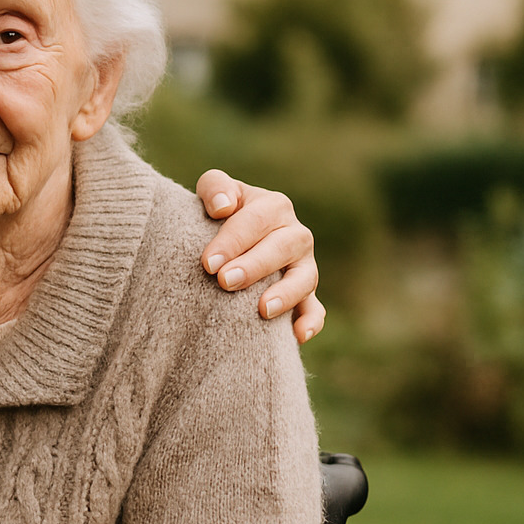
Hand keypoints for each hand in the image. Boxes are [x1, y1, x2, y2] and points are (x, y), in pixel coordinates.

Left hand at [195, 170, 325, 344]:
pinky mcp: (305, 294)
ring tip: (262, 310)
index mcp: (273, 206)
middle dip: (254, 266)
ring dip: (287, 294)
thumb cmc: (217, 212)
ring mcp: (303, 266)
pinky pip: (315, 308)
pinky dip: (311, 321)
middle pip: (282, 248)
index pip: (255, 221)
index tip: (208, 263)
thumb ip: (216, 187)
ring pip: (305, 278)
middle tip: (226, 281)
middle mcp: (294, 234)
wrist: (225, 240)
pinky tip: (298, 335)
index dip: (232, 241)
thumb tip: (223, 207)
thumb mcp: (214, 192)